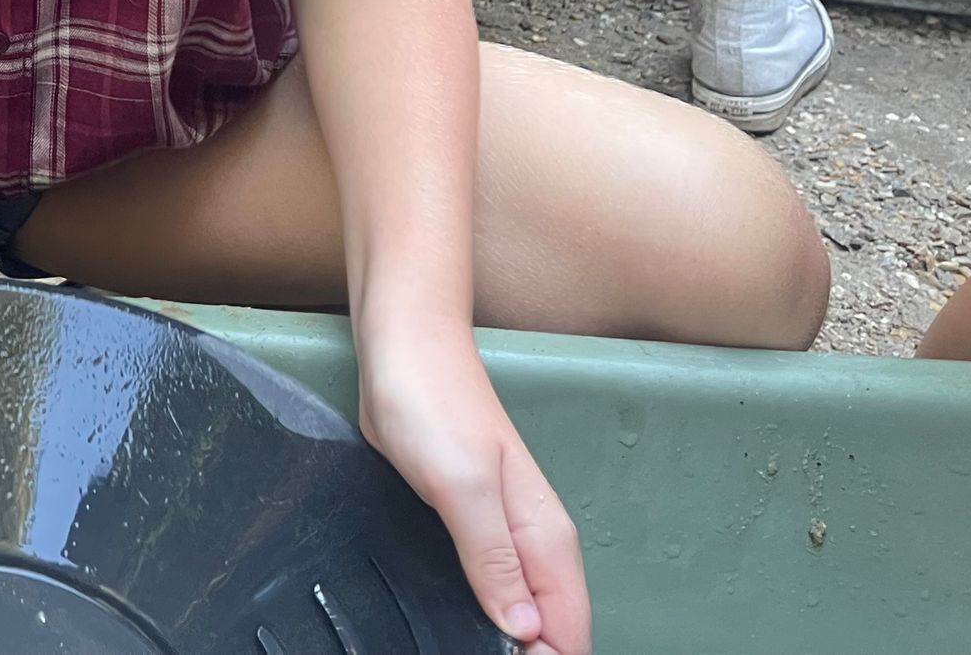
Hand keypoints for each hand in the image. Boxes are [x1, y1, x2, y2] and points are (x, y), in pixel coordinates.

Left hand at [359, 331, 588, 654]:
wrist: (401, 347)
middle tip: (471, 652)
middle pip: (551, 626)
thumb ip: (496, 561)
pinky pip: (489, 583)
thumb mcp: (463, 486)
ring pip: (522, 608)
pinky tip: (457, 623)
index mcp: (545, 537)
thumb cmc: (432, 404)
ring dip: (505, 637)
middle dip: (526, 653)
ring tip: (465, 646)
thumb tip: (526, 631)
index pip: (569, 630)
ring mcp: (499, 530)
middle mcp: (531, 540)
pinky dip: (483, 610)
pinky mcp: (465, 520)